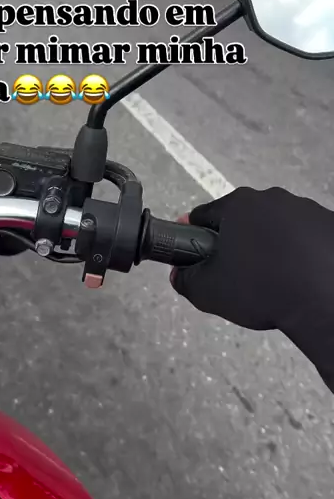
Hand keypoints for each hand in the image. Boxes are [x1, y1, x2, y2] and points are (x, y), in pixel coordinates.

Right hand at [170, 187, 333, 392]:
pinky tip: (299, 273)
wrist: (323, 300)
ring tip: (272, 276)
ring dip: (269, 243)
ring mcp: (304, 208)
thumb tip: (178, 275)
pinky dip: (299, 250)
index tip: (196, 254)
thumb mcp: (208, 292)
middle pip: (242, 217)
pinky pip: (304, 234)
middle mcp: (270, 198)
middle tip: (235, 271)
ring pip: (275, 224)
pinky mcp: (328, 223)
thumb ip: (185, 280)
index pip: (203, 215)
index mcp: (237, 205)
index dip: (194, 235)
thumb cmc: (261, 289)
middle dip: (235, 240)